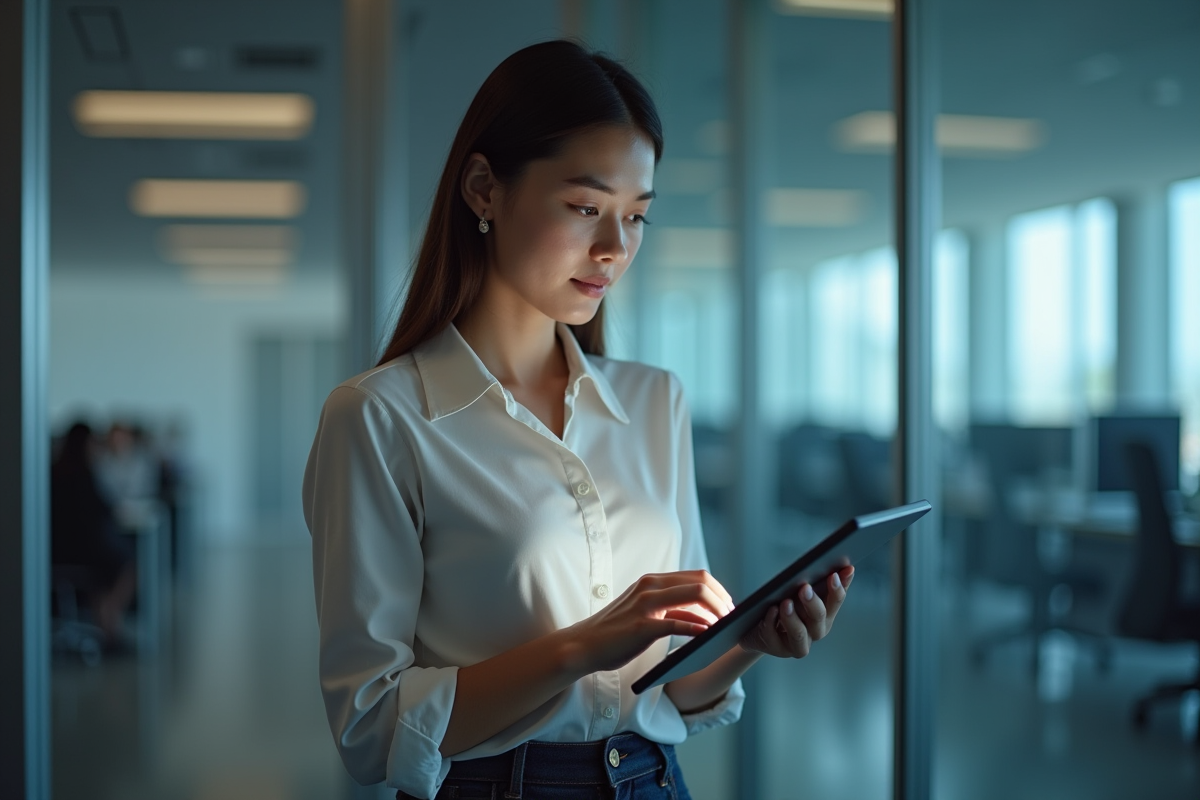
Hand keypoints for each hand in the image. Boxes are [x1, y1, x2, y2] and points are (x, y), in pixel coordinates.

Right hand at [566, 570, 734, 673]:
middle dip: (723, 599)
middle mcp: (651, 586)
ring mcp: (646, 604)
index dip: (719, 590)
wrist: (584, 645)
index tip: (729, 607)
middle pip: (701, 582)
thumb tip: (706, 616)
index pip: (697, 575)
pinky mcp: (643, 626)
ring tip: (724, 628)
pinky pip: (679, 624)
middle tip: (731, 618)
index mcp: (653, 581)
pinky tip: (706, 638)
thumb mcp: (648, 613)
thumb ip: (673, 609)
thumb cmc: (618, 632)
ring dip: (716, 612)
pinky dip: (698, 629)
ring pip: (695, 595)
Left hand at [737, 566, 853, 658]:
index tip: (835, 575)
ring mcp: (797, 643)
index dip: (838, 589)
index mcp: (825, 615)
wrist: (759, 630)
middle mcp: (815, 631)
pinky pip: (773, 636)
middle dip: (813, 602)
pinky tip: (770, 611)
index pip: (836, 601)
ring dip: (792, 617)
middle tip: (805, 588)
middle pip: (819, 618)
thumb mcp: (801, 594)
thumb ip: (817, 582)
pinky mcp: (777, 648)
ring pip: (798, 633)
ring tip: (785, 602)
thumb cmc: (785, 607)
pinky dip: (771, 622)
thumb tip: (837, 564)